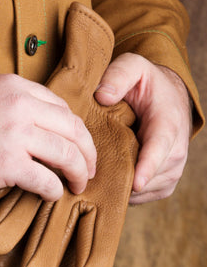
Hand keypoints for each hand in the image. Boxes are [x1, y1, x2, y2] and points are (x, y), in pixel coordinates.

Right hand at [0, 74, 96, 198]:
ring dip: (78, 172)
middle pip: (72, 128)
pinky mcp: (6, 164)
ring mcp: (15, 135)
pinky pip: (46, 178)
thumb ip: (9, 107)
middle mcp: (21, 106)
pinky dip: (54, 189)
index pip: (60, 107)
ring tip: (77, 185)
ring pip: (66, 154)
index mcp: (16, 87)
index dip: (74, 130)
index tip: (77, 146)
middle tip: (89, 168)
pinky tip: (53, 195)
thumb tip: (29, 132)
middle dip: (87, 152)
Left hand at [95, 53, 191, 203]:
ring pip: (142, 191)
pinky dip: (124, 194)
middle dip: (120, 179)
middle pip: (147, 177)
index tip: (136, 183)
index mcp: (168, 125)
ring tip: (98, 177)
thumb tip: (101, 96)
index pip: (160, 150)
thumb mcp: (134, 68)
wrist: (169, 102)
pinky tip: (110, 182)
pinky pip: (141, 198)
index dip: (147, 168)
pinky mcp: (164, 186)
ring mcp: (171, 173)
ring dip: (120, 187)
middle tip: (89, 176)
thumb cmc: (148, 86)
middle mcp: (175, 153)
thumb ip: (119, 75)